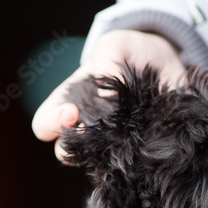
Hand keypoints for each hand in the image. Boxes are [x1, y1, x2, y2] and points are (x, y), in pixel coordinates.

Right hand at [32, 29, 185, 160]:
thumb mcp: (117, 43)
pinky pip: (127, 164)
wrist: (165, 63)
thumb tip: (106, 95)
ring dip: (105, 152)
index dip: (52, 123)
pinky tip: (147, 139)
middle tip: (96, 130)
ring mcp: (109, 141)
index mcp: (69, 101)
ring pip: (96, 162)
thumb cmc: (130, 52)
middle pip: (64, 152)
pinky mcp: (134, 148)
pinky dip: (133, 155)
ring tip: (125, 135)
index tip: (73, 112)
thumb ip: (108, 57)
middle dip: (75, 145)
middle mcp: (85, 126)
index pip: (43, 124)